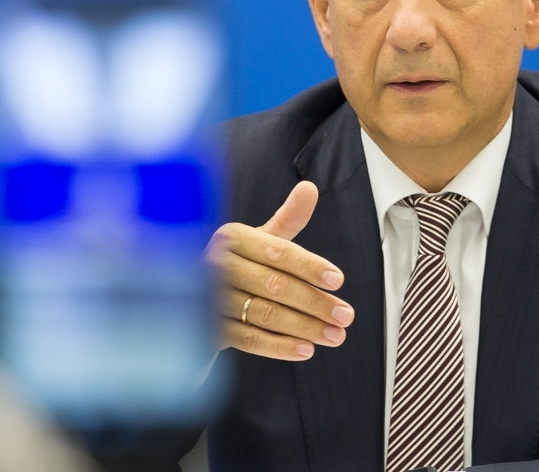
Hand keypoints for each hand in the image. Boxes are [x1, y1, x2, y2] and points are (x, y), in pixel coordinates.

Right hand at [204, 181, 354, 359]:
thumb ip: (288, 218)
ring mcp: (209, 299)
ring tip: (335, 336)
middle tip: (346, 316)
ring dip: (305, 327)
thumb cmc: (238, 263)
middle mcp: (217, 266)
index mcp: (232, 238)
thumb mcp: (260, 239)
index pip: (278, 252)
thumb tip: (309, 188)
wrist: (191, 299)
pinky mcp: (208, 328)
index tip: (338, 280)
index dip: (310, 266)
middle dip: (315, 303)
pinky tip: (305, 349)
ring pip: (265, 314)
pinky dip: (279, 346)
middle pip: (275, 286)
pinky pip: (248, 339)